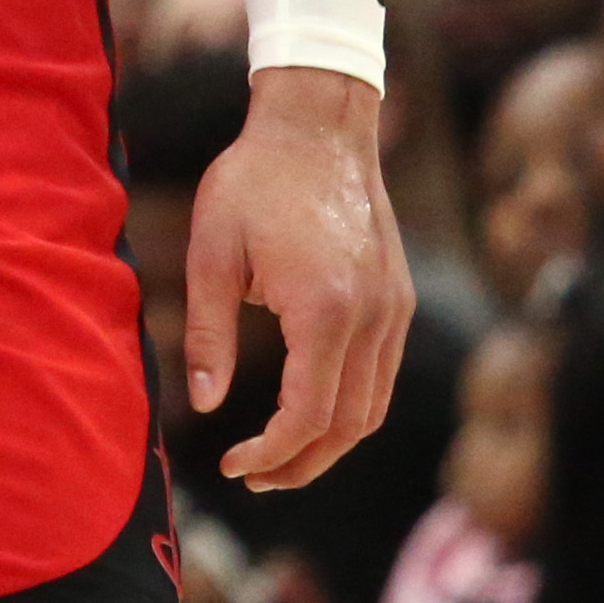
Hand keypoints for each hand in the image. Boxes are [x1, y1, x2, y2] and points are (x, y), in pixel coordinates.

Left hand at [189, 67, 414, 488]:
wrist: (318, 124)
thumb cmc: (254, 181)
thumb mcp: (212, 253)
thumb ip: (209, 335)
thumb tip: (203, 406)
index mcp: (326, 310)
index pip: (307, 416)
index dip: (271, 454)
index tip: (232, 465)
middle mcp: (373, 317)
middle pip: (350, 426)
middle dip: (301, 463)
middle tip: (253, 478)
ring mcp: (395, 309)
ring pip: (374, 407)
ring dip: (330, 443)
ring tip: (280, 457)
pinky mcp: (400, 299)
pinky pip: (383, 374)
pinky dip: (351, 406)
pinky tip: (310, 409)